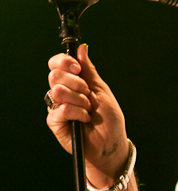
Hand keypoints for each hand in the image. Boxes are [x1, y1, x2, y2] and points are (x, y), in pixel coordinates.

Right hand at [47, 44, 128, 187]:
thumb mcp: (101, 89)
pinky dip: (77, 113)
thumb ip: (89, 70)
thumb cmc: (108, 119)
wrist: (110, 143)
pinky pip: (61, 109)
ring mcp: (57, 106)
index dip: (64, 61)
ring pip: (57, 91)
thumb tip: (82, 48)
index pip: (57, 64)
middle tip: (88, 94)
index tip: (78, 68)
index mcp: (73, 81)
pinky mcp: (54, 121)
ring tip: (88, 109)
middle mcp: (62, 92)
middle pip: (55, 75)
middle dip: (77, 83)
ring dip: (79, 99)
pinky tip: (83, 119)